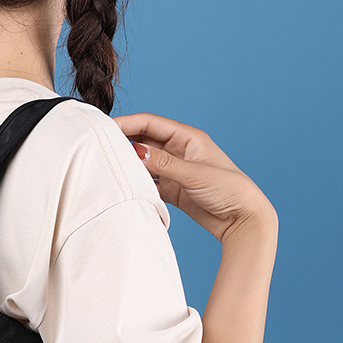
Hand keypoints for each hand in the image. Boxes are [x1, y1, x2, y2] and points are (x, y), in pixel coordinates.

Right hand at [112, 111, 276, 242]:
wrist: (243, 219)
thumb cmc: (229, 190)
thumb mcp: (194, 174)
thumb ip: (163, 163)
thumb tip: (134, 150)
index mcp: (187, 137)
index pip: (150, 123)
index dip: (126, 123)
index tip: (104, 129)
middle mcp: (179, 150)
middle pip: (144, 140)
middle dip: (123, 142)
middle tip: (99, 148)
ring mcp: (175, 170)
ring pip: (144, 161)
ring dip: (128, 164)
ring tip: (107, 167)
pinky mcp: (173, 188)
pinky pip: (149, 181)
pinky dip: (137, 182)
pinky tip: (124, 186)